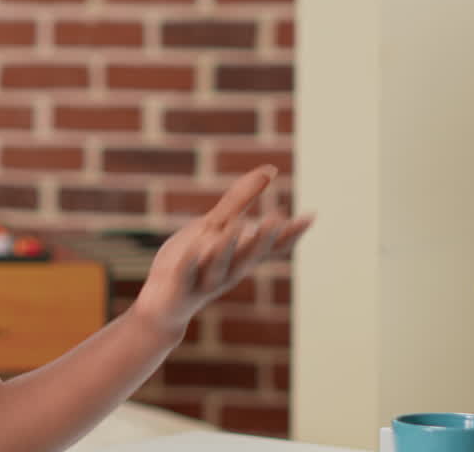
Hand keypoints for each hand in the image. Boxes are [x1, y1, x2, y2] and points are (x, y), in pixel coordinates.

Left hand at [130, 165, 312, 338]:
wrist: (164, 303)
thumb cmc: (194, 259)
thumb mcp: (217, 224)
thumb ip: (241, 200)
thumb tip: (272, 170)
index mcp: (240, 255)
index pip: (270, 247)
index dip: (290, 234)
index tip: (310, 216)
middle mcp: (229, 270)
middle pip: (249, 255)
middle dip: (262, 238)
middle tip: (277, 219)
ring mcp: (204, 280)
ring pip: (219, 265)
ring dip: (228, 247)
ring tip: (237, 226)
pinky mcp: (179, 285)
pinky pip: (186, 273)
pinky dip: (191, 261)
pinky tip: (195, 248)